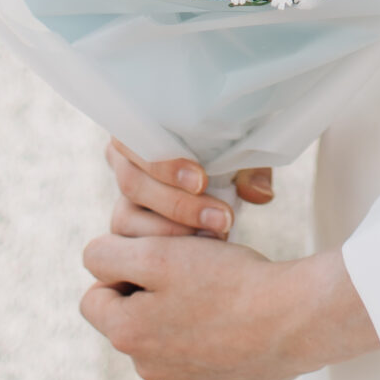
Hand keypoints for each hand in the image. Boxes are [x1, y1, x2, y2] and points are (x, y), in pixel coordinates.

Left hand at [79, 235, 379, 379]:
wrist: (297, 318)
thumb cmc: (229, 281)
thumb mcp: (158, 255)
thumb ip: (109, 257)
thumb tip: (93, 264)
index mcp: (128, 335)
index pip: (93, 300)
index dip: (118, 270)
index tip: (154, 254)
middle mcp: (151, 369)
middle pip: (132, 322)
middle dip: (150, 295)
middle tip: (189, 268)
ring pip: (169, 342)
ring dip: (183, 318)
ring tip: (220, 291)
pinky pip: (208, 360)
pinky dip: (218, 340)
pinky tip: (243, 319)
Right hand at [104, 138, 276, 238]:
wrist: (220, 178)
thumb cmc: (226, 154)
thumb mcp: (242, 152)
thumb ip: (249, 168)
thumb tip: (259, 194)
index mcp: (140, 128)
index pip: (135, 141)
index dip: (164, 164)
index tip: (202, 181)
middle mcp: (123, 162)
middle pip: (132, 184)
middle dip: (177, 204)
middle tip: (221, 218)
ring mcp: (120, 199)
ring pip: (125, 218)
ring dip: (171, 232)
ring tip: (216, 236)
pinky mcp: (126, 231)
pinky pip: (132, 246)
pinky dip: (165, 250)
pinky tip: (201, 252)